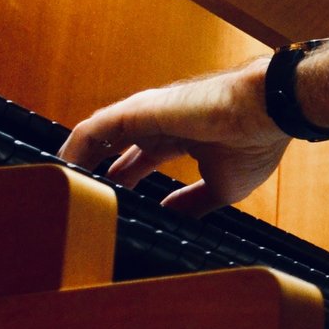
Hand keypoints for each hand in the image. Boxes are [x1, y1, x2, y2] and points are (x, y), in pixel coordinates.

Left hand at [59, 61, 287, 216]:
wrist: (267, 112)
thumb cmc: (255, 141)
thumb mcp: (222, 186)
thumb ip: (194, 202)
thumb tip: (170, 217)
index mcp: (182, 136)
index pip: (140, 157)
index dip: (122, 178)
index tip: (108, 203)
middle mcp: (161, 122)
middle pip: (114, 146)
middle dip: (94, 170)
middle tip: (75, 197)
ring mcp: (147, 115)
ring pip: (98, 136)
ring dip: (78, 160)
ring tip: (60, 186)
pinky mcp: (136, 112)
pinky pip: (93, 131)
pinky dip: (75, 150)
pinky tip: (65, 172)